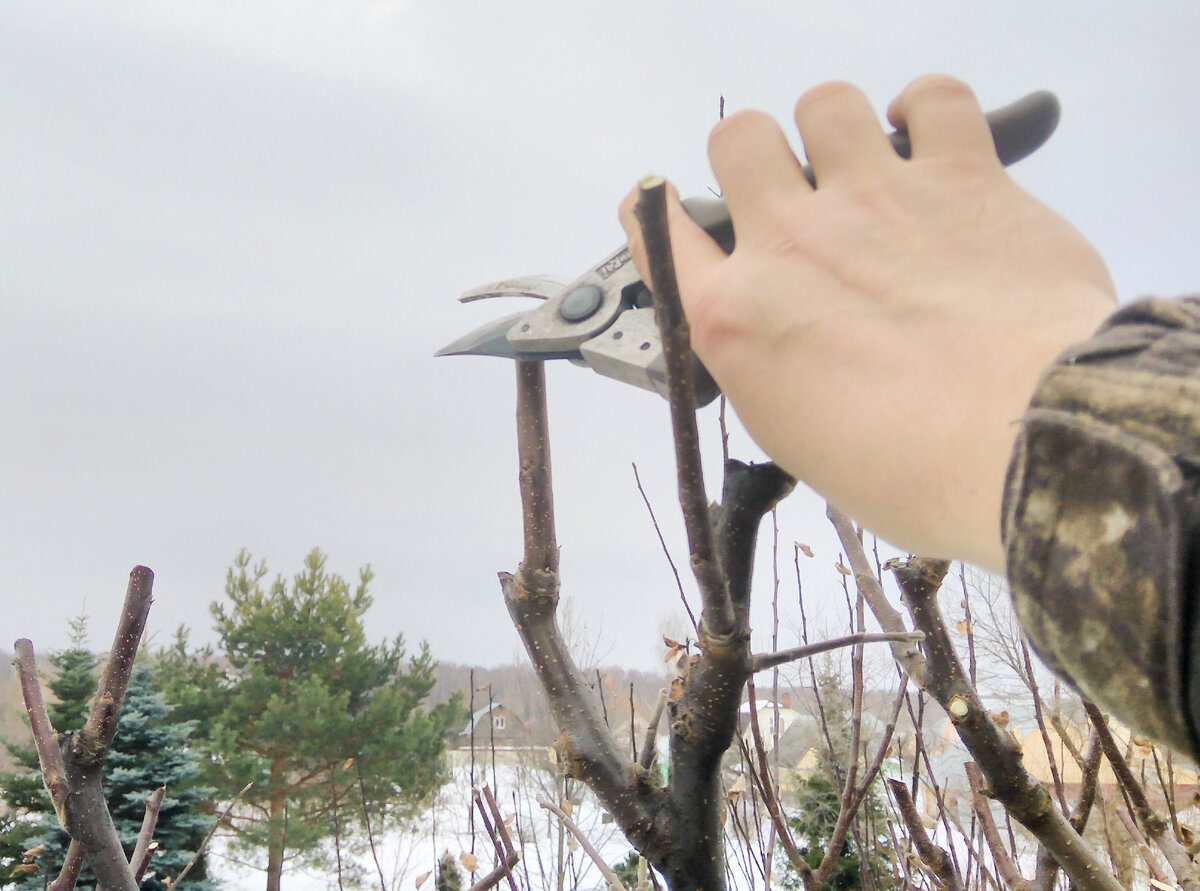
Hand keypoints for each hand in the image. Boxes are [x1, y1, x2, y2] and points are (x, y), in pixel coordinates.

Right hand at [620, 76, 1116, 571]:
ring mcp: (873, 198)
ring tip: (863, 165)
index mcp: (737, 316)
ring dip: (834, 129)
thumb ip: (773, 365)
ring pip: (823, 103)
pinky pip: (934, 98)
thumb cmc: (910, 472)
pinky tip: (928, 140)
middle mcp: (791, 241)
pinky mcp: (961, 176)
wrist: (1022, 447)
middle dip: (752, 157)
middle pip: (736, 140)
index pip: (660, 231)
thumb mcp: (796, 437)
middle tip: (786, 191)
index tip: (667, 208)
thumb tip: (795, 339)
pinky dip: (926, 109)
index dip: (656, 211)